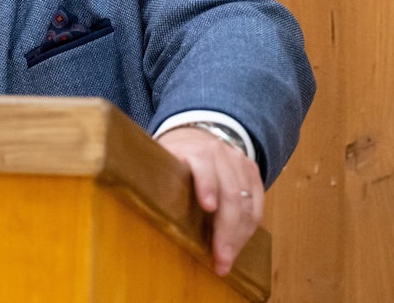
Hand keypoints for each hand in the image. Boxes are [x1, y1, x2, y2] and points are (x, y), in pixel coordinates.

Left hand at [157, 127, 263, 275]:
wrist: (196, 134)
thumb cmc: (173, 155)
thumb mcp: (159, 158)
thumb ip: (153, 175)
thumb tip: (136, 198)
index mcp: (194, 148)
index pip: (203, 164)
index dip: (206, 185)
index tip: (207, 206)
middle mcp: (220, 153)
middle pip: (231, 193)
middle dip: (226, 230)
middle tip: (220, 258)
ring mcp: (239, 162)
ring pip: (247, 204)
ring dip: (239, 236)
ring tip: (227, 259)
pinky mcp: (252, 173)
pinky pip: (257, 205)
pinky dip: (249, 228)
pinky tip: (239, 245)